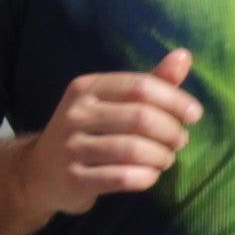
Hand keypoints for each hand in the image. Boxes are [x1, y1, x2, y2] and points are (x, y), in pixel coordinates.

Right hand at [14, 50, 199, 219]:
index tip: (195, 115)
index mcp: (87, 87)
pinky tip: (150, 175)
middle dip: (171, 131)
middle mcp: (76, 113)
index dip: (175, 100)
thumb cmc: (89, 132)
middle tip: (179, 141)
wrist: (40, 172)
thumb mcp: (113, 102)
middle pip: (141, 118)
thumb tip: (184, 55)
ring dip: (161, 157)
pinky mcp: (74, 179)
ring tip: (166, 159)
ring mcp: (71, 147)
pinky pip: (123, 178)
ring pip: (134, 150)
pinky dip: (146, 178)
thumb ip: (151, 82)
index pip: (140, 86)